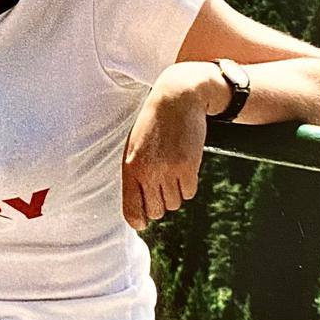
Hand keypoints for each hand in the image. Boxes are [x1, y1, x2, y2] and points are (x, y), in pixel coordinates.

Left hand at [122, 62, 213, 229]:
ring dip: (175, 192)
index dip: (139, 220)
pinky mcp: (189, 167)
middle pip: (156, 212)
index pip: (132, 212)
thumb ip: (135, 175)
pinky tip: (184, 164)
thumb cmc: (153, 124)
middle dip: (160, 202)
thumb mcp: (134, 146)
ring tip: (171, 167)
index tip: (143, 220)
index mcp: (130, 167)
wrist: (176, 98)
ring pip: (174, 204)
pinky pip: (190, 193)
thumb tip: (140, 214)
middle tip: (161, 182)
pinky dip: (188, 184)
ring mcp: (169, 170)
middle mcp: (148, 172)